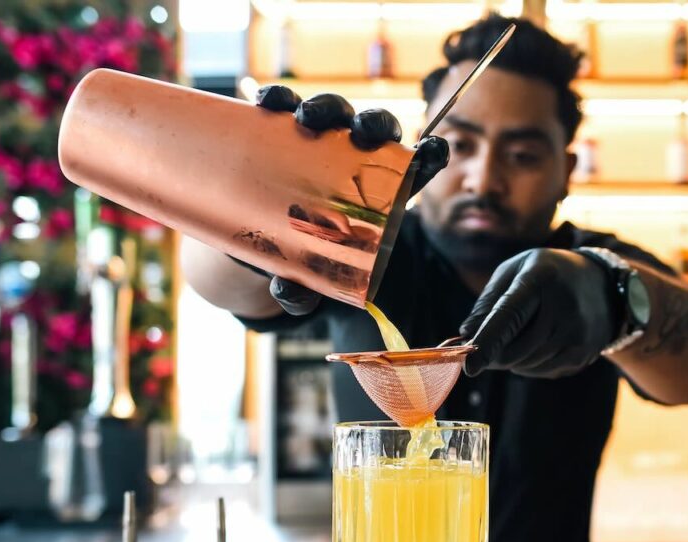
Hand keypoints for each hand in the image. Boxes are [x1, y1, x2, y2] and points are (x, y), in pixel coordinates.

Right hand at [250, 85, 449, 314]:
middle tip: (360, 133)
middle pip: (374, 131)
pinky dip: (278, 101)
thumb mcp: (298, 280)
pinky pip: (282, 108)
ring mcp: (316, 142)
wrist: (251, 240)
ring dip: (326, 108)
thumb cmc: (292, 259)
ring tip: (307, 119)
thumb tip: (291, 294)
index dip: (429, 156)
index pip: (411, 169)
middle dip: (373, 124)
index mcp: (372, 193)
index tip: (436, 149)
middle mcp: (349, 159)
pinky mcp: (279, 132)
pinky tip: (270, 103)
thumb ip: (299, 293)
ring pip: (332, 114)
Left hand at [459, 249, 618, 378]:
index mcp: (541, 279)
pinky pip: (540, 371)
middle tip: (484, 347)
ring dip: (509, 358)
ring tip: (517, 335)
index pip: (509, 317)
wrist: (604, 286)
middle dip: (492, 354)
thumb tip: (466, 334)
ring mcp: (577, 334)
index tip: (469, 367)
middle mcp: (564, 308)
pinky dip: (527, 363)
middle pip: (514, 350)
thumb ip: (488, 300)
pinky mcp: (583, 354)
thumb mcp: (516, 270)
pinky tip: (536, 342)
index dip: (487, 344)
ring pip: (524, 365)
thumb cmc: (547, 274)